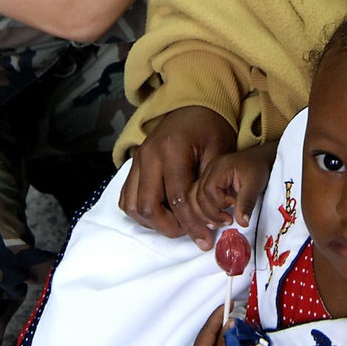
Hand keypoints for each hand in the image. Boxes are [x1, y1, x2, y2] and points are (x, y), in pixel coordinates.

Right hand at [119, 106, 235, 248]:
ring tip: (176, 224)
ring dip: (152, 222)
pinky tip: (162, 212)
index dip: (191, 224)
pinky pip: (127, 197)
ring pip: (132, 206)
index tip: (205, 239)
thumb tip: (207, 220)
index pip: (177, 199)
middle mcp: (148, 155)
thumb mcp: (219, 151)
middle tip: (189, 233)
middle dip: (168, 228)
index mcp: (171, 150)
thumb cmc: (210, 128)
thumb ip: (208, 185)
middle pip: (147, 207)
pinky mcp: (133, 165)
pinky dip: (141, 211)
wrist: (194, 105)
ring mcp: (137, 160)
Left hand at [186, 306, 251, 345]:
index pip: (206, 331)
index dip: (217, 316)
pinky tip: (241, 340)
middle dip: (224, 325)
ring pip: (220, 344)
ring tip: (240, 323)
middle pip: (212, 337)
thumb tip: (230, 322)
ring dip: (230, 335)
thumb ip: (227, 342)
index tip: (229, 304)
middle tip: (237, 311)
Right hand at [193, 143, 276, 227]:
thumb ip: (246, 204)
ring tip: (219, 224)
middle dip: (210, 214)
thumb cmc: (257, 168)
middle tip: (227, 221)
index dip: (219, 202)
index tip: (233, 204)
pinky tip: (213, 221)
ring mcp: (205, 178)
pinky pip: (196, 200)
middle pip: (196, 197)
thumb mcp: (255, 185)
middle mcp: (208, 172)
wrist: (258, 159)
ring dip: (203, 216)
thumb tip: (242, 223)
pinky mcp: (206, 185)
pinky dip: (202, 213)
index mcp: (219, 168)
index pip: (208, 190)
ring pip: (192, 200)